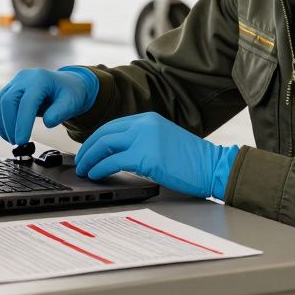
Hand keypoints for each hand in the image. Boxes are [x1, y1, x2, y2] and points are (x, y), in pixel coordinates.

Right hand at [0, 67, 98, 144]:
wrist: (65, 85)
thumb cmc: (69, 93)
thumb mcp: (72, 102)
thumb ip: (61, 112)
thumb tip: (47, 123)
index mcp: (40, 79)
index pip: (26, 102)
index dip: (22, 123)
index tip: (22, 141)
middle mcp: (24, 78)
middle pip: (7, 101)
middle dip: (9, 125)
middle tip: (17, 142)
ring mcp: (14, 83)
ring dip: (2, 125)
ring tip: (13, 139)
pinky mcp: (8, 90)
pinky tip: (7, 131)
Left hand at [74, 112, 238, 198]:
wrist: (214, 167)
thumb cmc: (193, 161)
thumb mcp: (165, 140)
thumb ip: (144, 141)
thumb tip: (118, 153)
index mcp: (148, 119)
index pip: (112, 126)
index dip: (95, 139)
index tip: (88, 150)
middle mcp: (144, 125)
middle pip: (104, 133)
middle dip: (87, 149)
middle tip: (80, 162)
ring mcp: (144, 139)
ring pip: (104, 145)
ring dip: (89, 159)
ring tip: (84, 170)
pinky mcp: (145, 157)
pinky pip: (112, 161)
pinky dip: (99, 168)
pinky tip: (96, 175)